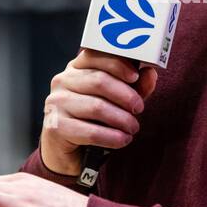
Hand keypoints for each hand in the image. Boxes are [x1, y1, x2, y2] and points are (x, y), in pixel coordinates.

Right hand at [39, 48, 158, 175]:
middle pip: (99, 81)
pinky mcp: (56, 127)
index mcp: (76, 68)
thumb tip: (150, 74)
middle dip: (125, 95)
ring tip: (133, 127)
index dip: (118, 64)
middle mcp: (62, 81)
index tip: (135, 76)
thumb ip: (133, 87)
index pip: (95, 56)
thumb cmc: (92, 119)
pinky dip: (111, 137)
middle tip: (139, 108)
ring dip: (121, 119)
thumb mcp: (115, 100)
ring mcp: (56, 103)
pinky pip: (90, 132)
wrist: (67, 150)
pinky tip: (122, 140)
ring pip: (96, 107)